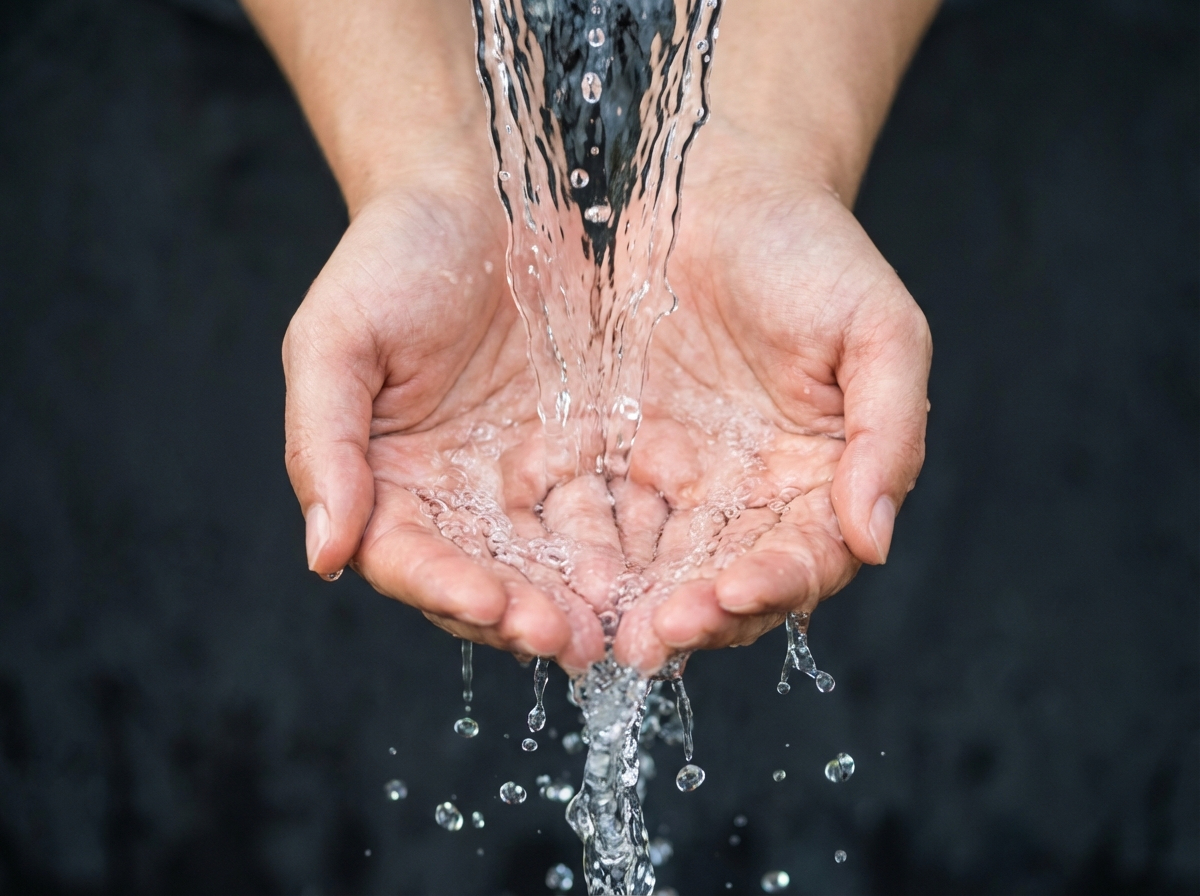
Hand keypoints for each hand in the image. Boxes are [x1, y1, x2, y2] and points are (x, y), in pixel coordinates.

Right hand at [283, 178, 608, 670]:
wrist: (484, 192)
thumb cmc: (393, 255)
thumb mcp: (337, 338)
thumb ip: (324, 444)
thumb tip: (322, 555)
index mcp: (385, 482)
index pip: (407, 560)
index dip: (445, 589)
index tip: (492, 607)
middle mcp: (453, 498)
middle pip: (485, 579)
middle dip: (526, 615)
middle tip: (575, 641)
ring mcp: (521, 482)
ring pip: (549, 563)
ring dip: (581, 599)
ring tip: (621, 625)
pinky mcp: (584, 458)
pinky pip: (606, 514)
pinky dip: (628, 548)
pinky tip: (659, 572)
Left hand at [610, 124, 930, 672]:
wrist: (708, 183)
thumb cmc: (806, 248)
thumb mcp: (875, 328)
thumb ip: (887, 432)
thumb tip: (874, 539)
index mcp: (816, 481)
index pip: (801, 560)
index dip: (771, 586)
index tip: (730, 594)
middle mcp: (745, 499)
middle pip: (721, 583)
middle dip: (690, 617)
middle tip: (649, 640)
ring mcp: (673, 484)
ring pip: (652, 568)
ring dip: (626, 604)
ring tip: (595, 630)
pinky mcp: (607, 458)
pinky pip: (591, 519)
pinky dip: (574, 554)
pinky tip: (550, 577)